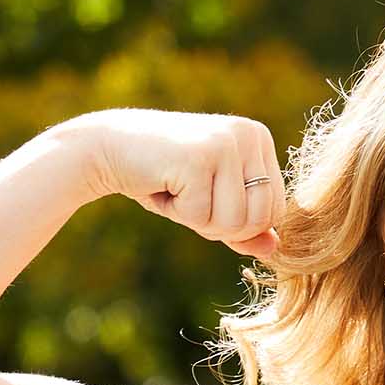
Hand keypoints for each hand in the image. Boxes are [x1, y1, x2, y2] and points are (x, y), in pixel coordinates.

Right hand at [64, 109, 283, 258]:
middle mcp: (249, 135)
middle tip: (189, 198)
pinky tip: (162, 184)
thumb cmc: (164, 177)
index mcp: (259, 139)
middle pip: (259, 220)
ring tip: (177, 190)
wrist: (109, 147)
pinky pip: (200, 216)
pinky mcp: (200, 157)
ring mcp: (226, 143)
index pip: (275, 210)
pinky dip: (176, 212)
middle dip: (220, 226)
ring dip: (198, 220)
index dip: (239, 224)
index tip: (206, 199)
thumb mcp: (210, 203)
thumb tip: (274, 250)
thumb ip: (244, 226)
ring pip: (233, 222)